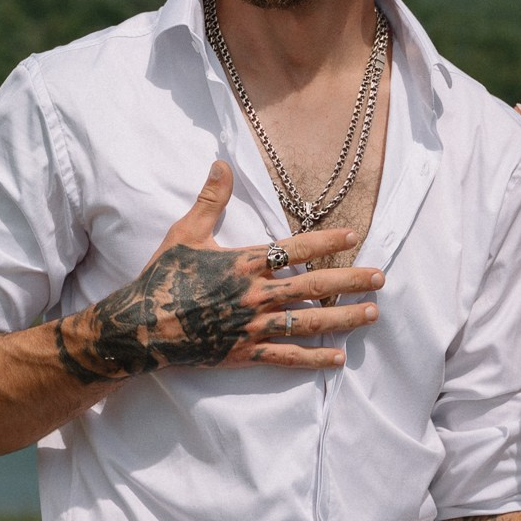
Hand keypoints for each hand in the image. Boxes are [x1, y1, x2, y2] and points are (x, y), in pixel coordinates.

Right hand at [55, 161, 381, 383]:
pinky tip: (339, 358)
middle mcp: (254, 295)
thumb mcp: (184, 233)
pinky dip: (315, 358)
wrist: (139, 327)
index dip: (325, 241)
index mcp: (242, 263)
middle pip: (313, 287)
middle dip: (350, 281)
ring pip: (308, 322)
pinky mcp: (244, 352)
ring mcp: (252, 326)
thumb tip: (222, 162)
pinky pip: (287, 356)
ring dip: (343, 318)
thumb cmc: (162, 277)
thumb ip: (209, 199)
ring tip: (371, 314)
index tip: (352, 236)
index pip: (293, 249)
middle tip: (380, 278)